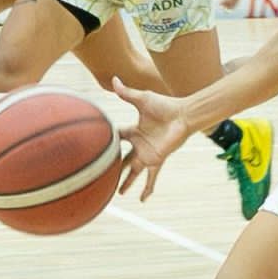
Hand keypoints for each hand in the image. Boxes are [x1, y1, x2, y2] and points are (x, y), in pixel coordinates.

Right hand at [113, 78, 191, 200]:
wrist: (183, 115)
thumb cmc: (165, 105)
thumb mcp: (142, 99)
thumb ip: (126, 93)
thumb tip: (114, 79)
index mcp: (134, 131)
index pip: (117, 137)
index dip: (107, 141)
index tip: (94, 146)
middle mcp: (139, 145)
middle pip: (122, 159)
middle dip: (113, 168)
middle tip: (102, 176)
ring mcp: (147, 154)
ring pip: (133, 172)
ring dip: (126, 182)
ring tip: (118, 193)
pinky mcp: (156, 160)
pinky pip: (151, 177)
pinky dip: (148, 188)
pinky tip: (143, 200)